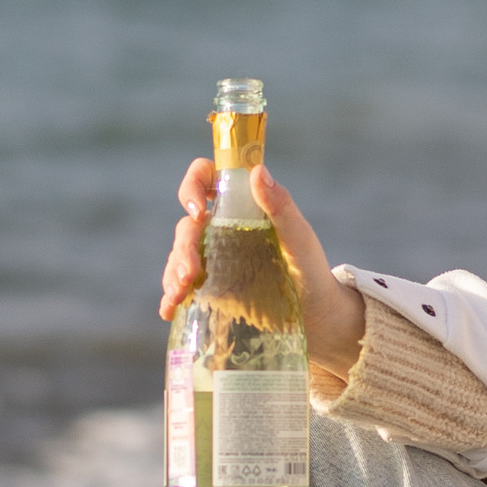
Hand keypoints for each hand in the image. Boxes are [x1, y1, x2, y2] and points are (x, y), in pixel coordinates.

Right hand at [159, 160, 366, 385]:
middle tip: (189, 273)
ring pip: (180, 256)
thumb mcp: (298, 237)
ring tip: (179, 294)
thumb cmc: (310, 269)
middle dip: (183, 247)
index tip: (199, 209)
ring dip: (173, 272)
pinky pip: (183, 288)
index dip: (194, 184)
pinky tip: (170, 310)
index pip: (206, 178)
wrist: (317, 315)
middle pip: (187, 225)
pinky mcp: (211, 289)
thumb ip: (281, 205)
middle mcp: (222, 230)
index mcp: (241, 207)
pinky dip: (171, 297)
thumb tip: (257, 171)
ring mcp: (213, 260)